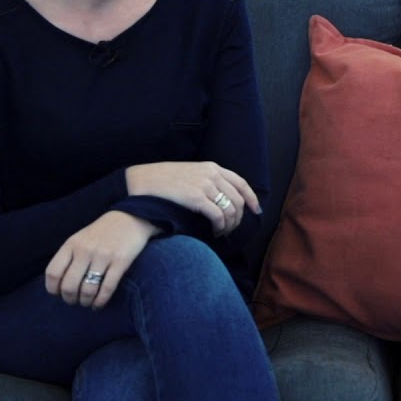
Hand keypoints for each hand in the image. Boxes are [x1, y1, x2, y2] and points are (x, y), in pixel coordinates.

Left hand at [45, 211, 157, 308]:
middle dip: (70, 299)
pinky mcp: (121, 262)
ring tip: (87, 302)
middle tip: (74, 301)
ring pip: (88, 290)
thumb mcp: (80, 239)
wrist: (131, 217)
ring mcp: (103, 256)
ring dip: (85, 301)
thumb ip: (69, 257)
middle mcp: (85, 250)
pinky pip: (107, 289)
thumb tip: (59, 284)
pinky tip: (99, 304)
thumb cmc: (102, 232)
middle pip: (69, 285)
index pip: (53, 272)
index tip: (58, 294)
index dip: (53, 289)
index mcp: (72, 244)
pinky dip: (101, 301)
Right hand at [126, 161, 261, 236]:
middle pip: (238, 199)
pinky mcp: (196, 198)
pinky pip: (218, 216)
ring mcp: (204, 185)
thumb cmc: (164, 180)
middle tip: (232, 229)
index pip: (241, 183)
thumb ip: (207, 180)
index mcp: (212, 167)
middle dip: (239, 217)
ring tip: (222, 233)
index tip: (256, 210)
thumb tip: (221, 197)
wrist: (144, 181)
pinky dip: (220, 227)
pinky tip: (215, 232)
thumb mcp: (191, 173)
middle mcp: (212, 174)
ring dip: (229, 225)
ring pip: (230, 210)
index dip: (252, 198)